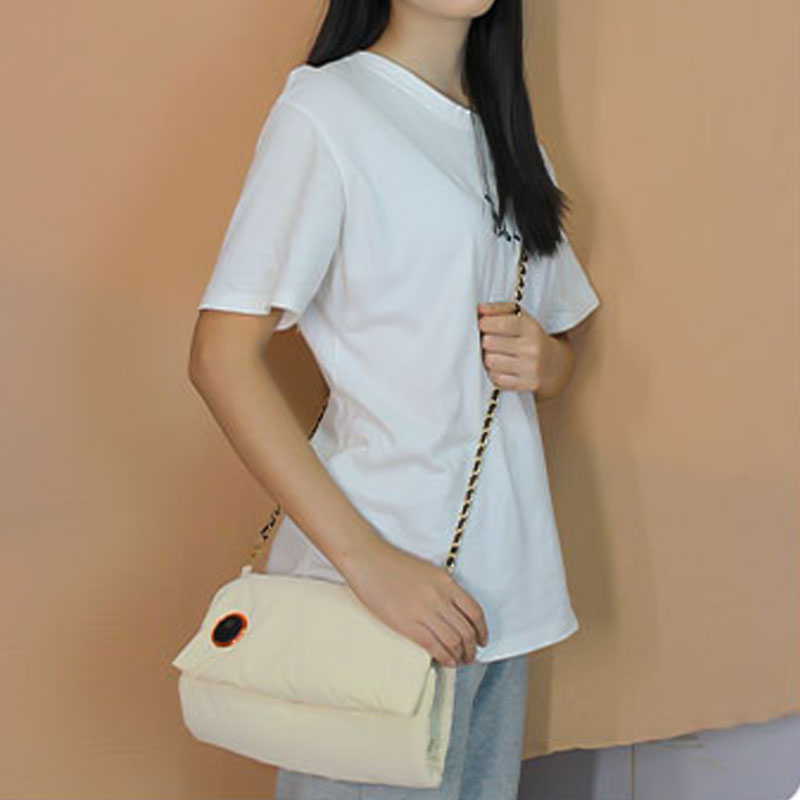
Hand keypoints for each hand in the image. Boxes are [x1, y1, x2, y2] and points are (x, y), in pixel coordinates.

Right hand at [339, 535, 488, 666]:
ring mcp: (425, 611)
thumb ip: (443, 588)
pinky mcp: (408, 624)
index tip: (482, 640)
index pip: (474, 612)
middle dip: (472, 647)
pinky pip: (434, 646)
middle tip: (471, 655)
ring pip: (454, 641)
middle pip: (467, 630)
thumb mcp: (428, 571)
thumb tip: (453, 609)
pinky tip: (447, 661)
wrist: (368, 561)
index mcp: (446, 583)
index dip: (482, 630)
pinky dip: (446, 657)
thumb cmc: (394, 564)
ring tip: (460, 660)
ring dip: (461, 655)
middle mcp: (440, 598)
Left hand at [477, 301, 551, 391]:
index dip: (485, 323)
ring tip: (497, 354)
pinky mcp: (528, 384)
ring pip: (490, 361)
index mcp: (531, 328)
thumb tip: (480, 309)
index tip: (483, 324)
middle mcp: (532, 348)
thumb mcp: (522, 318)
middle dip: (486, 341)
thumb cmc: (533, 339)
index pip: (501, 324)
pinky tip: (502, 368)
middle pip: (489, 343)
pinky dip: (495, 373)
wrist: (558, 365)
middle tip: (490, 340)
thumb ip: (499, 309)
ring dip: (489, 358)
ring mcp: (530, 368)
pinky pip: (496, 378)